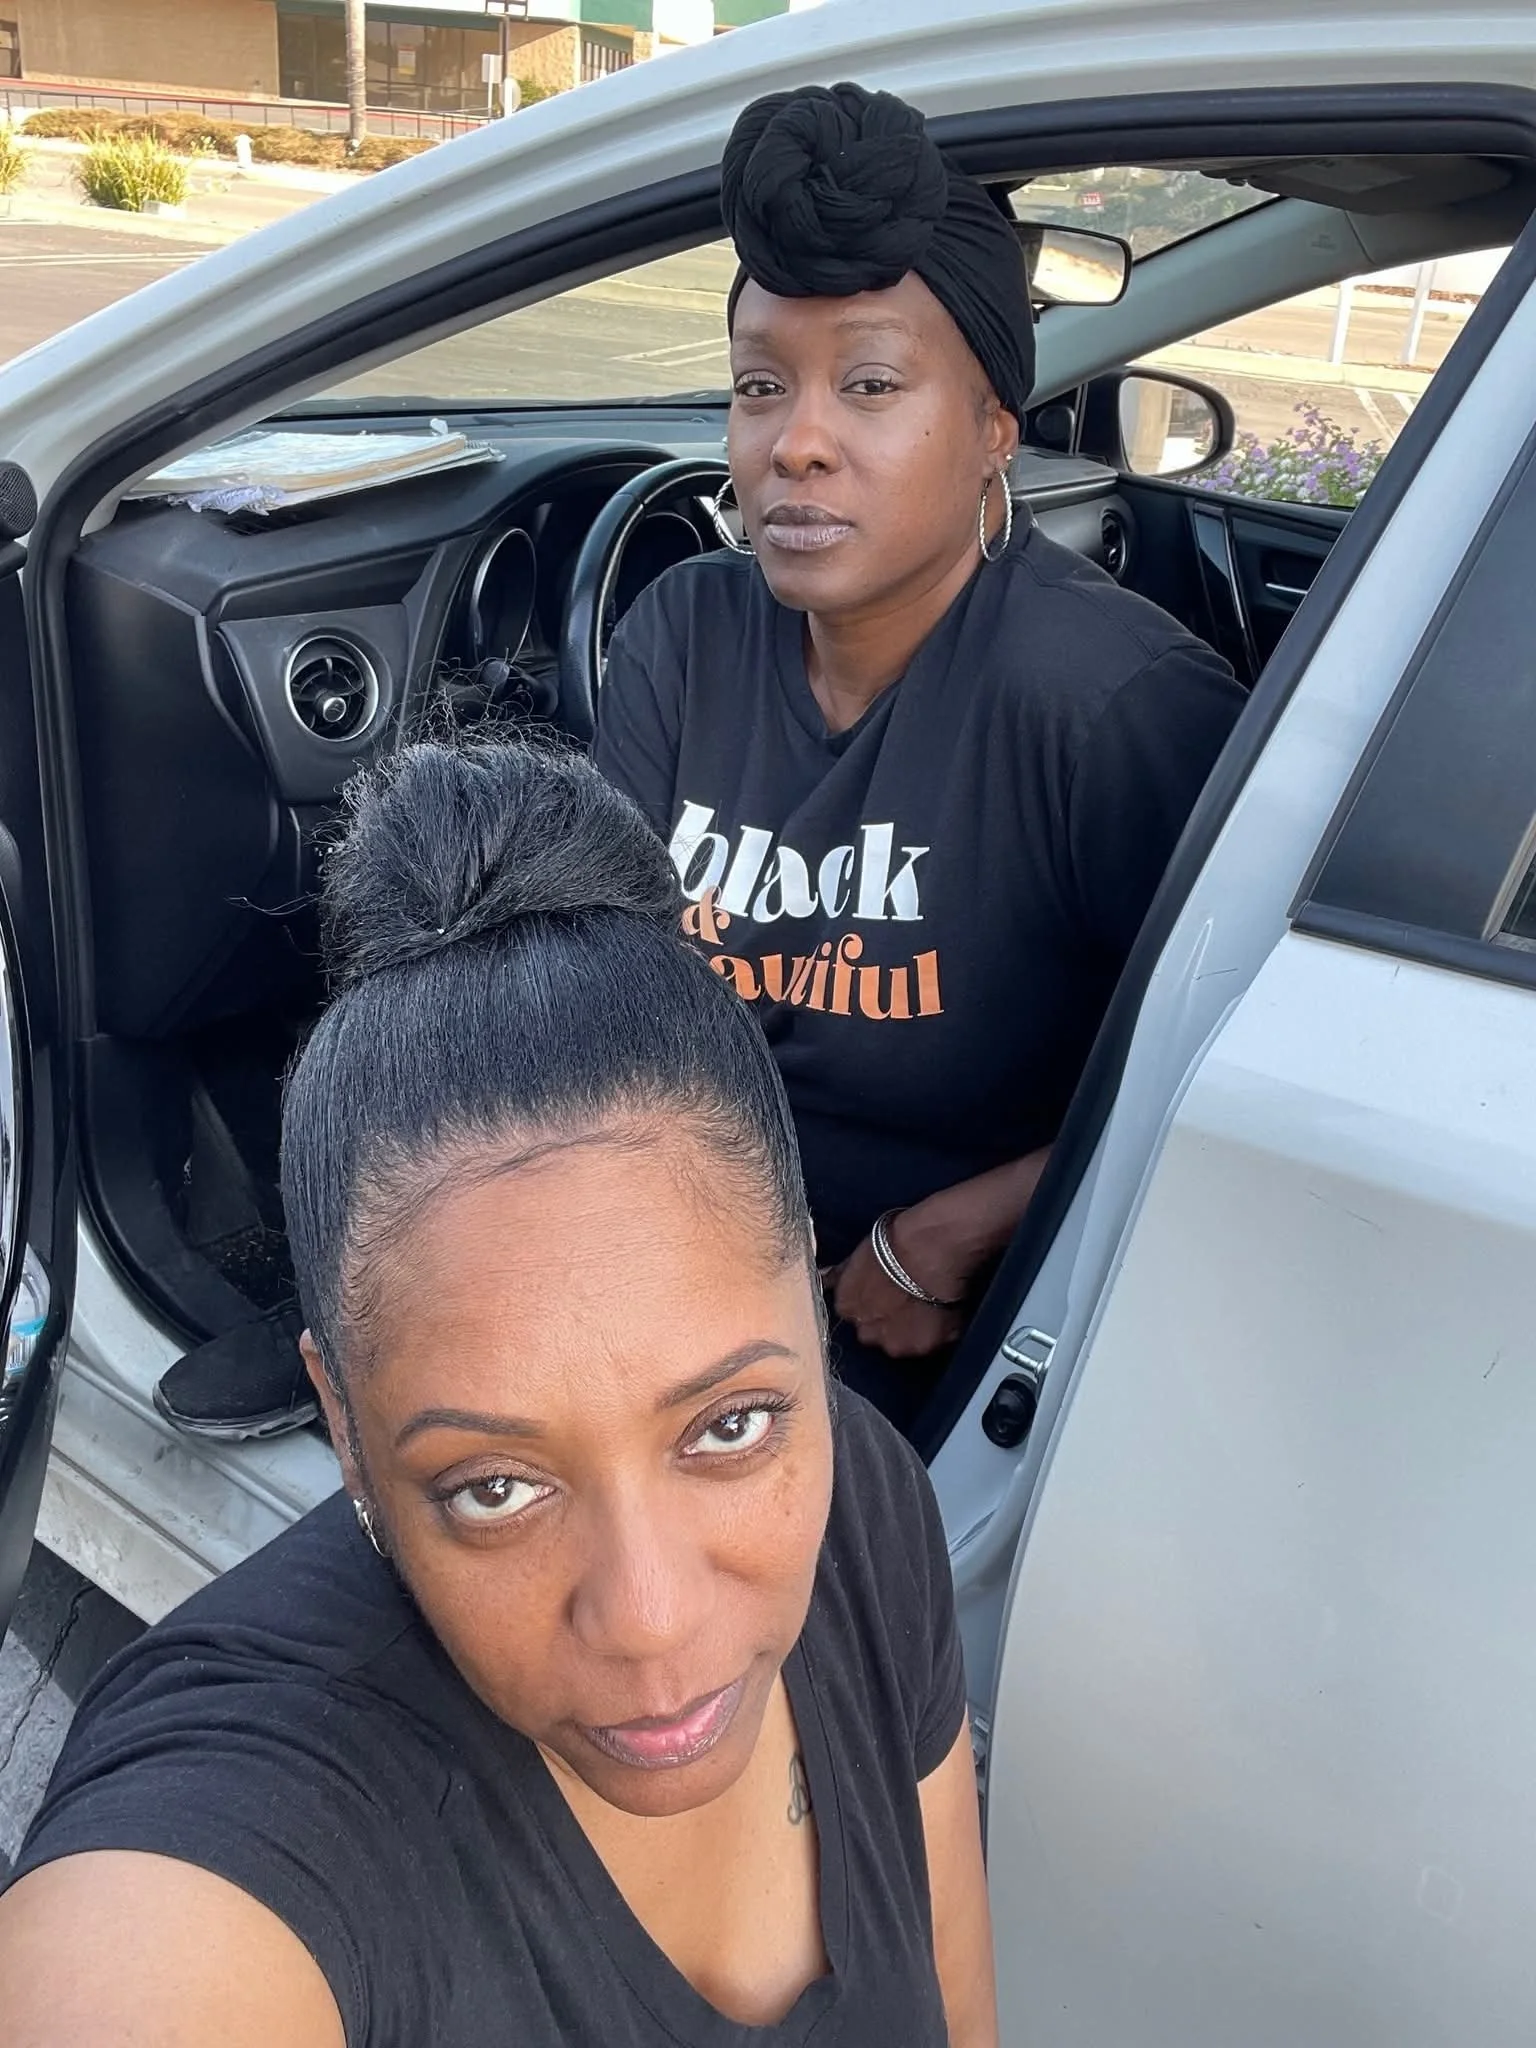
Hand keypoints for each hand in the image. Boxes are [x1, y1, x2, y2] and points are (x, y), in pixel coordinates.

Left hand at [825, 1148, 1053, 1363]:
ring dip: (913, 1331)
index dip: (872, 1305)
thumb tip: (823, 1278)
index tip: (886, 1293)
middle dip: (889, 1323)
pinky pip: (933, 1342)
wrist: (928, 1250)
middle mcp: (867, 1333)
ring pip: (904, 1343)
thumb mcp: (857, 1255)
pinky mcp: (927, 1347)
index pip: (855, 1315)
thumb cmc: (892, 1243)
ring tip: (930, 1306)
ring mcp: (897, 1344)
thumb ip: (840, 1274)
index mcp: (847, 1308)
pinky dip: (939, 1332)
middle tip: (908, 1301)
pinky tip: (946, 1310)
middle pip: (876, 1334)